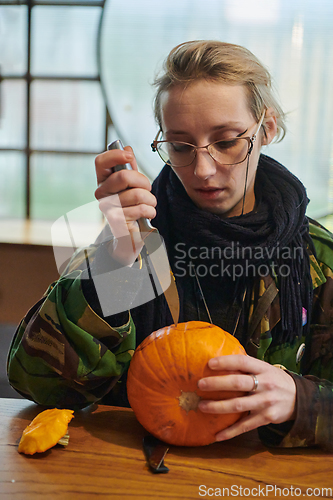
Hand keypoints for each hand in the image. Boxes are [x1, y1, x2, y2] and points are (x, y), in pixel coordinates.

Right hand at [94, 147, 156, 264]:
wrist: (129, 235)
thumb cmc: (131, 206)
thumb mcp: (131, 184)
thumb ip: (129, 167)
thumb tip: (127, 148)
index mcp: (103, 181)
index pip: (100, 162)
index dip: (115, 155)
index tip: (130, 155)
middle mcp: (101, 194)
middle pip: (124, 176)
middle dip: (143, 181)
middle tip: (147, 189)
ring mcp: (108, 208)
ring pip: (137, 194)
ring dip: (150, 199)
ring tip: (148, 204)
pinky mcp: (117, 221)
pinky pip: (141, 209)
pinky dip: (150, 211)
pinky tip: (146, 214)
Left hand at [197, 354, 296, 441]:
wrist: (299, 398)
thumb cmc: (274, 380)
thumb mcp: (265, 368)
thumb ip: (246, 366)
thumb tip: (218, 361)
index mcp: (263, 368)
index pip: (242, 362)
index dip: (226, 362)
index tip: (210, 363)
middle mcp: (265, 384)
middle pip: (238, 384)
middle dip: (217, 384)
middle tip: (200, 385)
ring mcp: (266, 402)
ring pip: (238, 405)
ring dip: (218, 407)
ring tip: (202, 406)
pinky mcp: (266, 418)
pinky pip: (245, 426)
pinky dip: (230, 432)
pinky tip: (217, 435)